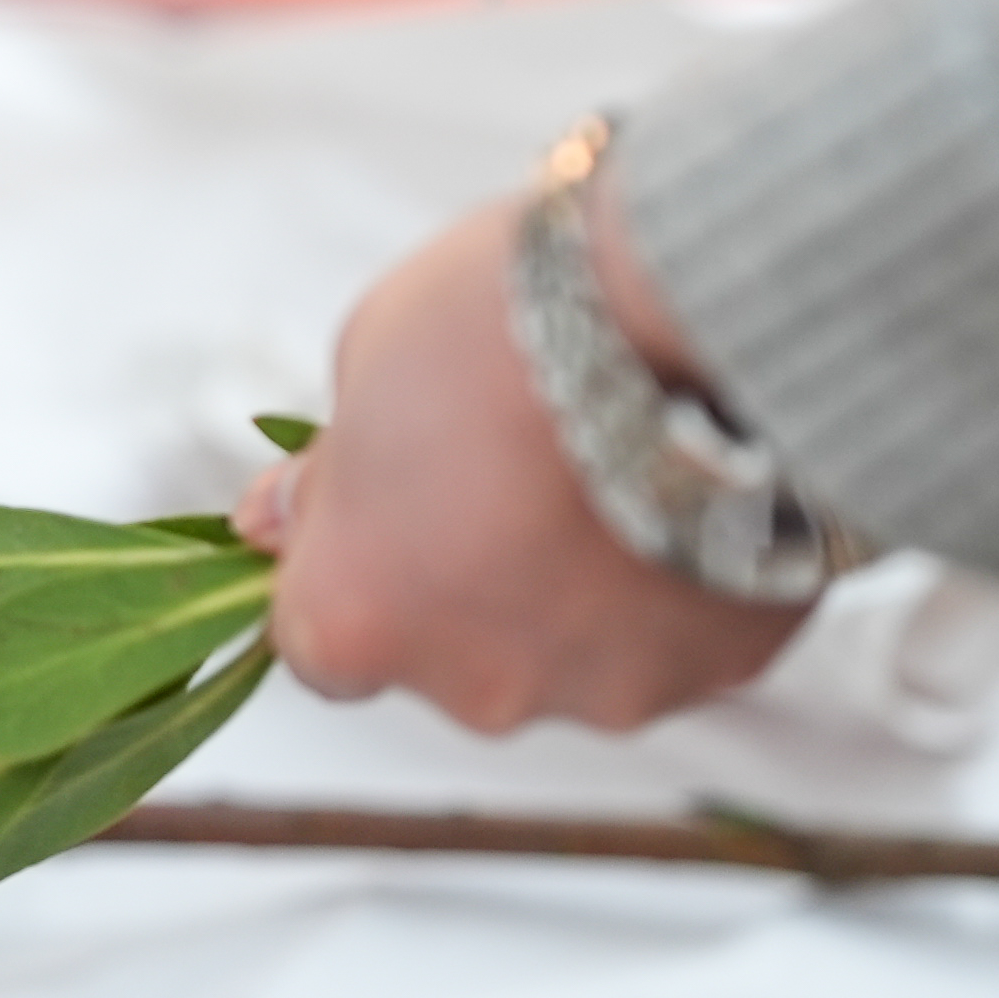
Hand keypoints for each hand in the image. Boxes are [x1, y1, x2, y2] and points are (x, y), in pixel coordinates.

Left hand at [235, 194, 810, 733]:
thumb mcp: (369, 360)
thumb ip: (327, 470)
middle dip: (478, 578)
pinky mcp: (721, 668)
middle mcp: (474, 688)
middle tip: (521, 465)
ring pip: (575, 653)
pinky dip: (678, 577)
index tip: (393, 500)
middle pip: (456, 654)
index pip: (321, 641)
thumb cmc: (508, 323)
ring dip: (584, 588)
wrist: (695, 309)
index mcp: (355, 620)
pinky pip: (680, 635)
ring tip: (620, 467)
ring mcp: (603, 689)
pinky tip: (695, 486)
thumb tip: (278, 516)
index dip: (359, 566)